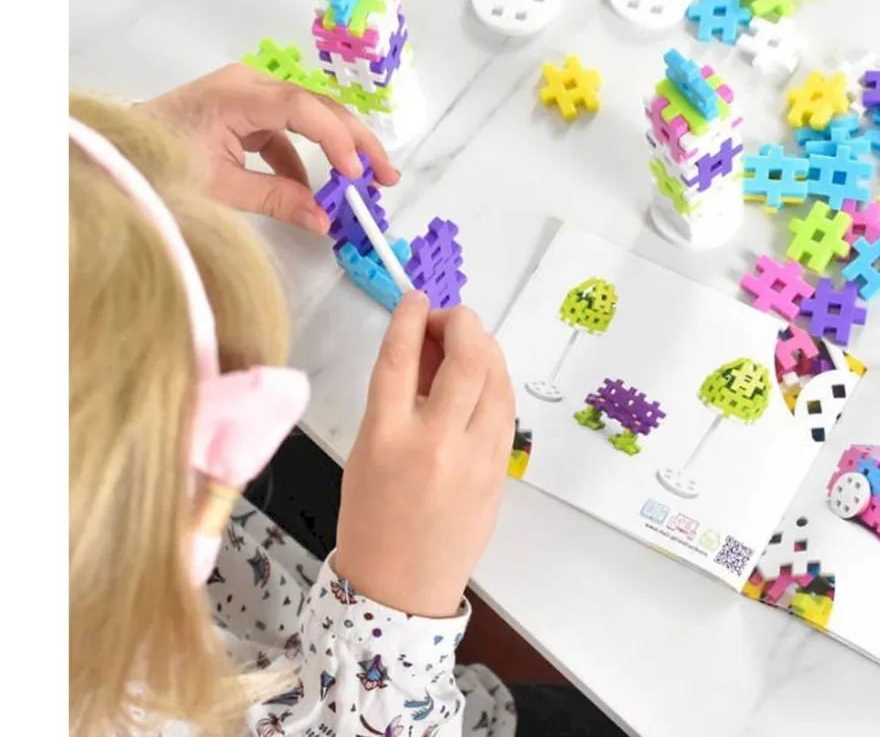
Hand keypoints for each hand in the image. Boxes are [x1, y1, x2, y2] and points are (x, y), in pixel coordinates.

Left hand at [145, 63, 399, 232]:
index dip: (336, 140)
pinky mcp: (245, 110)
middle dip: (354, 142)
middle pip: (317, 106)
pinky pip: (287, 131)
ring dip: (335, 150)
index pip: (303, 108)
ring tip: (362, 182)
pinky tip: (315, 190)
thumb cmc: (159, 165)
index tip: (356, 174)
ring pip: (309, 117)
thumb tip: (324, 222)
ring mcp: (247, 95)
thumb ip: (276, 200)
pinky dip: (303, 159)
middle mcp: (248, 84)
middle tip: (384, 175)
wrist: (119, 155)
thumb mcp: (219, 188)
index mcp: (236, 95)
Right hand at [334, 292, 515, 617]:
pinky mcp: (500, 472)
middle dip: (461, 323)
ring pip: (496, 379)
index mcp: (385, 437)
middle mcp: (434, 442)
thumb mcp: (367, 450)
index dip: (410, 316)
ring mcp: (474, 458)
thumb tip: (425, 347)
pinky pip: (506, 410)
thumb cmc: (371, 516)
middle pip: (465, 358)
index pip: (401, 357)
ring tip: (467, 343)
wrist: (399, 588)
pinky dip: (496, 382)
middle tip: (448, 320)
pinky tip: (484, 376)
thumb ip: (397, 398)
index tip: (416, 298)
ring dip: (485, 348)